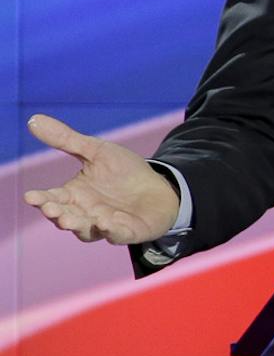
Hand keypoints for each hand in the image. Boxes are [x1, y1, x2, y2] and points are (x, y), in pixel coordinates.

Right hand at [20, 113, 180, 245]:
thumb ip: (67, 140)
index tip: (31, 196)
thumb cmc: (124, 172)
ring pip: (86, 231)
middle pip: (65, 218)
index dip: (41, 199)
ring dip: (78, 226)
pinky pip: (118, 235)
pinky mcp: (129, 231)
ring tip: (70, 220)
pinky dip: (112, 232)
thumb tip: (33, 119)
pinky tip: (107, 225)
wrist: (160, 187)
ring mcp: (106, 225)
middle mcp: (86, 213)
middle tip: (50, 209)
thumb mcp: (96, 151)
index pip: (52, 198)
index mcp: (74, 195)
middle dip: (57, 214)